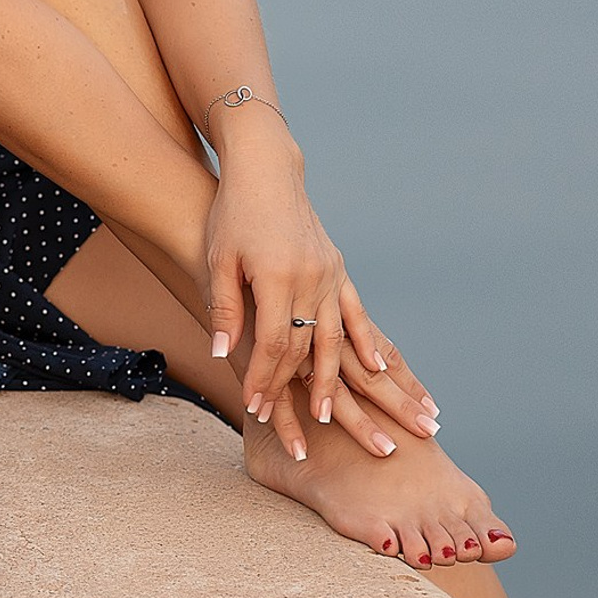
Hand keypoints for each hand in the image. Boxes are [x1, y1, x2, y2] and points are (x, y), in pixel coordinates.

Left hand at [201, 128, 438, 458]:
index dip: (264, 380)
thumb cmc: (233, 215)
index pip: (273, 344)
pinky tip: (378, 370)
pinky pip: (356, 313)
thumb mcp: (219, 260)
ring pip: (335, 338)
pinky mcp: (338, 267)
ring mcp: (328, 272)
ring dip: (334, 379)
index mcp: (276, 275)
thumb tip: (224, 356)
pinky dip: (366, 343)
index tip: (255, 409)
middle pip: (304, 348)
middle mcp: (309, 277)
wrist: (265, 171)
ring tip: (330, 414)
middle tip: (289, 427)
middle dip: (292, 389)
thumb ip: (224, 309)